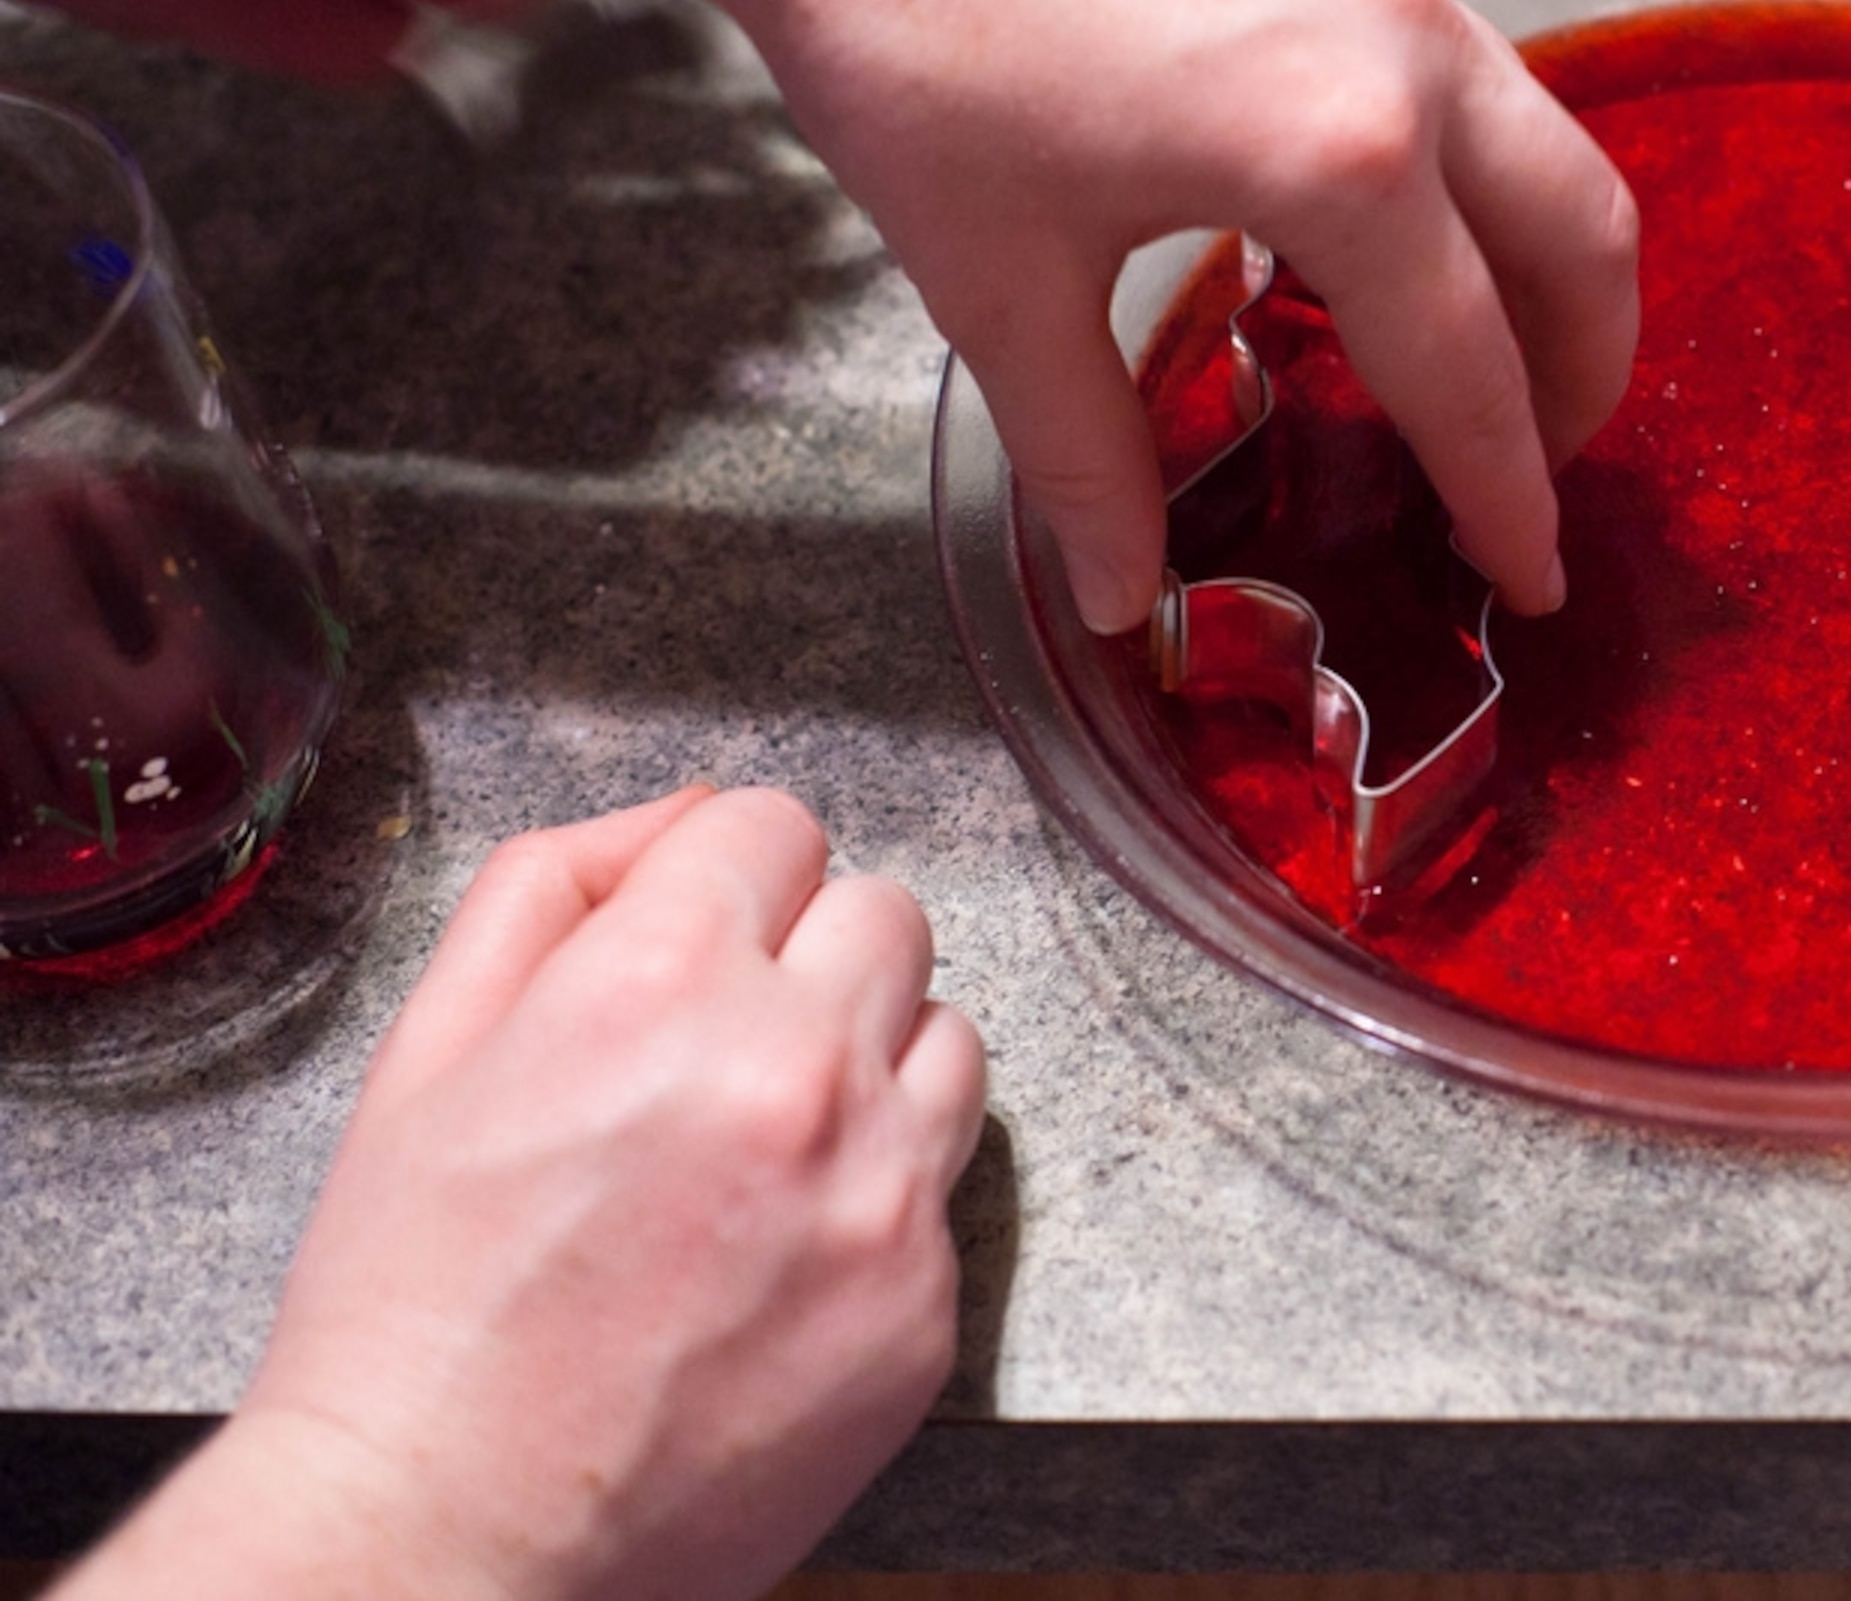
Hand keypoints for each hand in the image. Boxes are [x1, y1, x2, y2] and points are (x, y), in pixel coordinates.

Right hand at [61, 786, 988, 1600]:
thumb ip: (559, 885)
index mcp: (662, 984)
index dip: (722, 881)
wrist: (442, 1539)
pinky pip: (947, 1182)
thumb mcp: (426, 1051)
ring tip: (762, 1149)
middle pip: (885, 915)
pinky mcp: (925, 1306)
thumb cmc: (413, 1306)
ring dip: (872, 1061)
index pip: (777, 826)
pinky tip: (779, 1256)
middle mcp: (797, 1070)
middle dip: (807, 958)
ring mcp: (879, 1193)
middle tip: (719, 1050)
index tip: (693, 941)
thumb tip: (690, 812)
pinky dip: (881, 1195)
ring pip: (948, 1034)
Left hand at [711, 0, 1639, 636]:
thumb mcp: (1001, 288)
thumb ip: (1089, 458)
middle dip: (1581, 372)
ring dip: (1541, 263)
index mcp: (1341, 156)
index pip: (1467, 367)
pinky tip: (1374, 222)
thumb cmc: (907, 46)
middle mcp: (1403, 49)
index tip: (1531, 580)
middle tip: (1533, 470)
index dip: (1507, 494)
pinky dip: (1475, 173)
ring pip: (1540, 138)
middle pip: (1578, 235)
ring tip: (1473, 356)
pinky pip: (1468, 69)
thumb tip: (1124, 599)